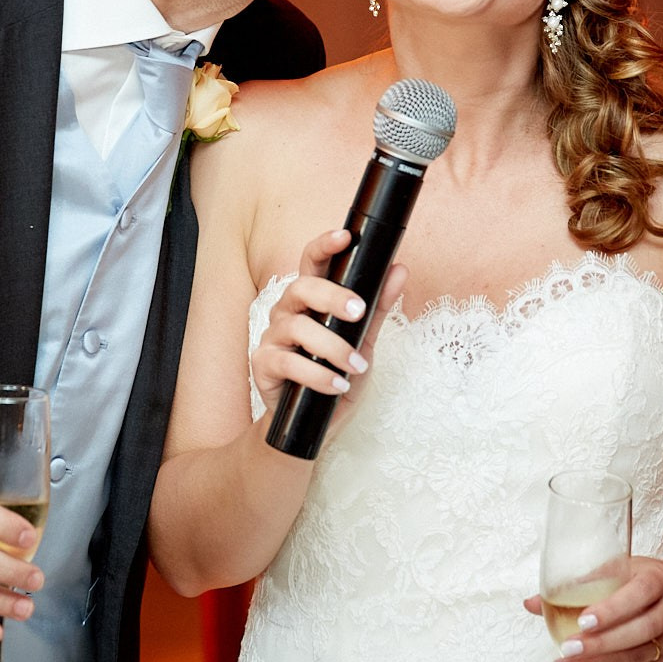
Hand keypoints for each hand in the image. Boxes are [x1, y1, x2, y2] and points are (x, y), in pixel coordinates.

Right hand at [248, 228, 405, 430]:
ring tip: (356, 366)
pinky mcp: (263, 365)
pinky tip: (338, 385)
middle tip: (359, 311)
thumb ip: (378, 308)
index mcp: (310, 300)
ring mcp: (272, 337)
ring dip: (332, 347)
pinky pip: (288, 363)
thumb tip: (399, 270)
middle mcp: (287, 312)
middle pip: (301, 287)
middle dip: (332, 296)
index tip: (345, 237)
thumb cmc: (337, 376)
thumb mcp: (364, 342)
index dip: (324, 246)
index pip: (312, 263)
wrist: (315, 424)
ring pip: (296, 327)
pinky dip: (318, 375)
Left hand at [523, 555, 662, 661]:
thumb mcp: (618, 569)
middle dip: (601, 645)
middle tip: (565, 651)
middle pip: (640, 631)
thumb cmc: (640, 578)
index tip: (582, 621)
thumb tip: (532, 603)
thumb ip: (577, 583)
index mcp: (660, 579)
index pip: (639, 594)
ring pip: (638, 658)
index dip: (612, 610)